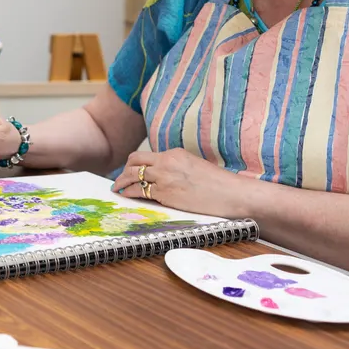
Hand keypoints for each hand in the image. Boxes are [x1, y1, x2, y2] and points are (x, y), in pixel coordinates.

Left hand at [112, 148, 249, 217]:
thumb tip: (163, 175)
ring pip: (133, 175)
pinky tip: (126, 195)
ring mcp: (164, 177)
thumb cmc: (217, 184)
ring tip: (117, 188)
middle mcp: (167, 162)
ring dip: (122, 182)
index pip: (146, 156)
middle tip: (119, 180)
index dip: (135, 164)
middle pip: (134, 161)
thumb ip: (177, 167)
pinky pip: (139, 191)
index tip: (130, 171)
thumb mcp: (194, 166)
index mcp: (175, 153)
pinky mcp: (165, 193)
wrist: (231, 194)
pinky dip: (129, 193)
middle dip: (124, 170)